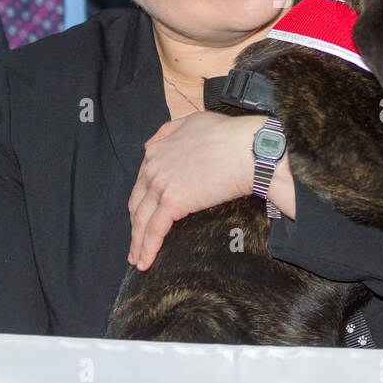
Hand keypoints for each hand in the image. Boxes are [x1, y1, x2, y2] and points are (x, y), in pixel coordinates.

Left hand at [127, 112, 266, 270]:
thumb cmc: (231, 136)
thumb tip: (157, 142)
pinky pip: (153, 230)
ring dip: (137, 242)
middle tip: (136, 242)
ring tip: (138, 259)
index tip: (142, 214)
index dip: (141, 201)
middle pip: (137, 202)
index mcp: (158, 149)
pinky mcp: (171, 202)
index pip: (142, 182)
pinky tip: (145, 262)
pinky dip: (146, 248)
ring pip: (141, 220)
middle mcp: (153, 166)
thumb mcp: (194, 121)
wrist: (247, 148)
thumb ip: (171, 131)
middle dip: (135, 225)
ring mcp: (160, 184)